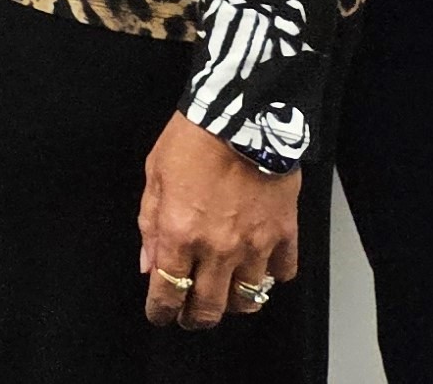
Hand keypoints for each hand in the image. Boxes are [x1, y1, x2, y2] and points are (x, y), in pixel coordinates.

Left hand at [137, 113, 300, 329]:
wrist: (241, 114)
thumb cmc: (192, 139)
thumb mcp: (154, 176)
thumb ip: (149, 225)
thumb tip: (148, 264)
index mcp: (179, 234)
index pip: (166, 292)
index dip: (161, 311)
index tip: (160, 314)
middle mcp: (217, 248)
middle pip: (209, 308)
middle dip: (196, 318)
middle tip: (191, 314)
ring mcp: (255, 245)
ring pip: (248, 300)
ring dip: (234, 302)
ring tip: (226, 293)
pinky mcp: (284, 234)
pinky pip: (282, 273)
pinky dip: (272, 276)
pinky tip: (261, 267)